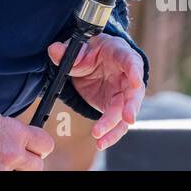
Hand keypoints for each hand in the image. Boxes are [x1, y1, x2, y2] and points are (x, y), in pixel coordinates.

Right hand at [0, 106, 53, 170]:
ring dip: (8, 168)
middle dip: (29, 162)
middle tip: (19, 158)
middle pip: (38, 166)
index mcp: (15, 133)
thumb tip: (18, 137)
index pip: (45, 144)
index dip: (40, 146)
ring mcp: (0, 170)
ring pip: (17, 174)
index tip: (36, 146)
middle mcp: (12, 154)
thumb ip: (10, 130)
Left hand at [47, 33, 145, 150]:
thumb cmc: (90, 51)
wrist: (91, 62)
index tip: (135, 82)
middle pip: (134, 92)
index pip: (131, 60)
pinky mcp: (116, 108)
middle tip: (127, 118)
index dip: (134, 71)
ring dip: (115, 126)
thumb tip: (55, 50)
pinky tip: (101, 143)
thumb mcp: (78, 47)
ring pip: (125, 112)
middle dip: (132, 106)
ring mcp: (123, 93)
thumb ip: (67, 50)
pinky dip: (110, 135)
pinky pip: (117, 124)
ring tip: (100, 138)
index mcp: (119, 53)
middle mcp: (127, 75)